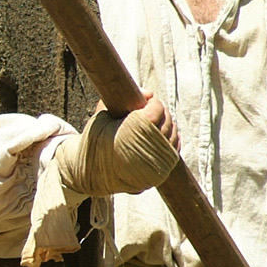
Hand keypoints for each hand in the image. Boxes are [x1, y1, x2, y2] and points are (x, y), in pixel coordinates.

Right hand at [59, 90, 180, 196]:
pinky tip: (162, 134)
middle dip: (161, 112)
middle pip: (166, 121)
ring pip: (172, 135)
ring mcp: (155, 162)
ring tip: (156, 121)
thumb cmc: (96, 141)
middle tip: (152, 109)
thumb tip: (149, 93)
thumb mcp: (102, 116)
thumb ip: (122, 100)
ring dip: (167, 125)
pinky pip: (173, 149)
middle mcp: (146, 147)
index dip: (153, 103)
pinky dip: (171, 139)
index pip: (156, 109)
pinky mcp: (160, 172)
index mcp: (132, 130)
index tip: (146, 101)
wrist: (93, 173)